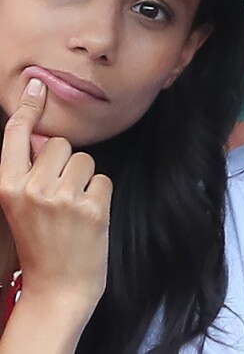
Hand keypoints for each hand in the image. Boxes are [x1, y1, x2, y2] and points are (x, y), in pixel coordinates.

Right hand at [0, 78, 112, 308]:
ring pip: (86, 160)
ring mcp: (62, 199)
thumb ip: (30, 172)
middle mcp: (32, 190)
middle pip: (62, 144)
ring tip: (74, 210)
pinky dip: (100, 196)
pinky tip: (89, 218)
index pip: (16, 138)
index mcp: (8, 188)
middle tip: (61, 197)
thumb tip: (46, 137)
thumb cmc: (42, 244)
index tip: (35, 84)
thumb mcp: (22, 207)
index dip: (27, 110)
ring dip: (85, 180)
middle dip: (66, 163)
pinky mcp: (91, 208)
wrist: (58, 290)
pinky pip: (104, 179)